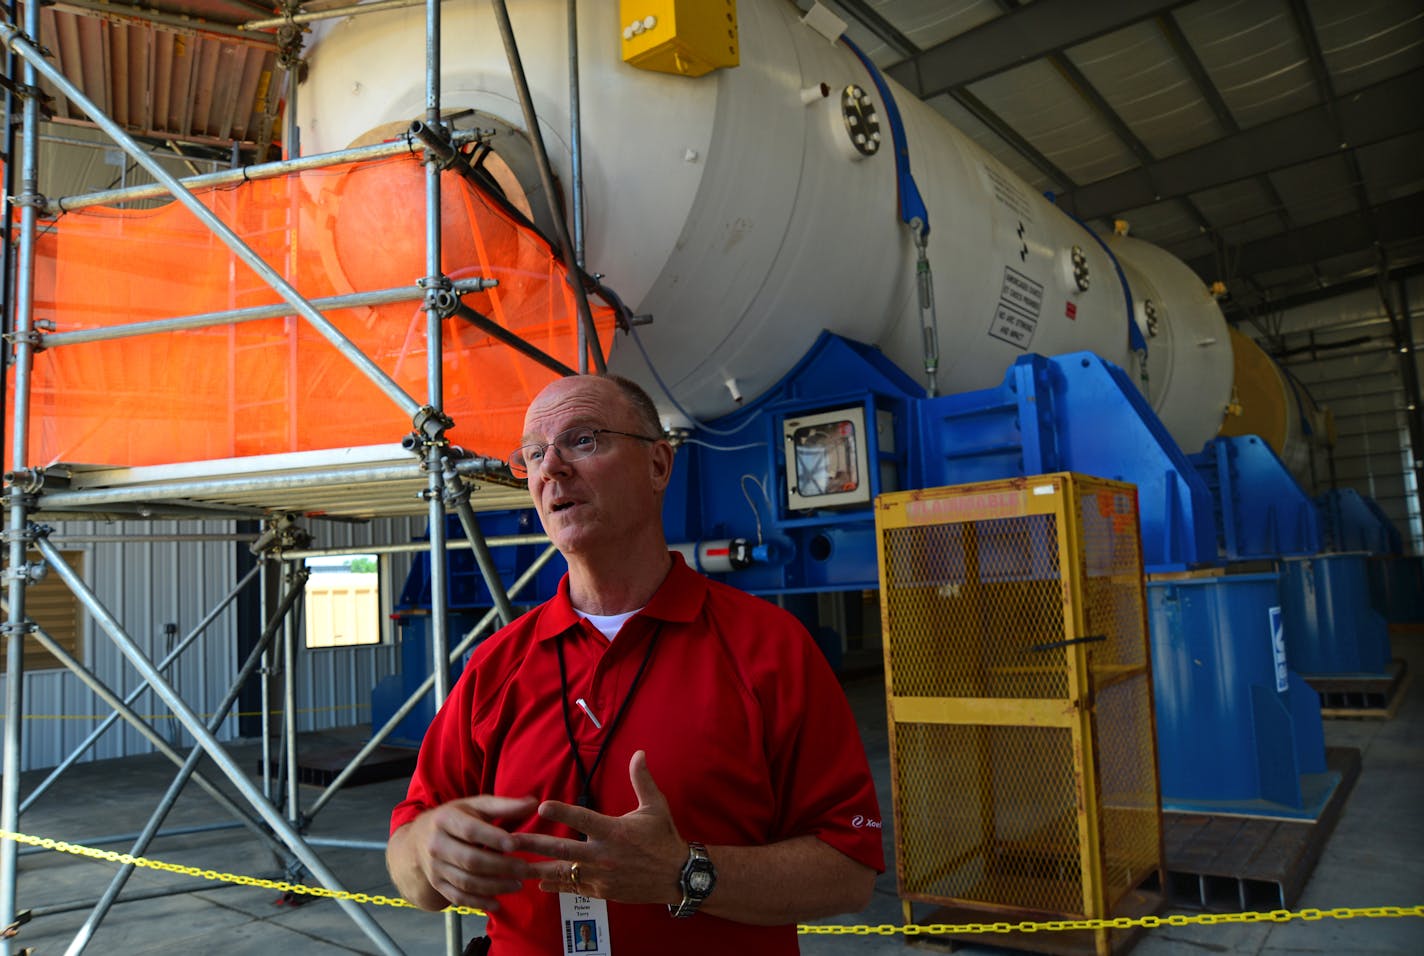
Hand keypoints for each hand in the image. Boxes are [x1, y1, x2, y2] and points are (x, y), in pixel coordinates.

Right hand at [390, 794, 538, 910]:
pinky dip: (478, 903)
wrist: (419, 838)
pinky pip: (458, 898)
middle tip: (525, 869)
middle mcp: (436, 844)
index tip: (515, 844)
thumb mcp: (475, 806)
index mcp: (445, 819)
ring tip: (518, 884)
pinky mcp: (437, 884)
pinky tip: (497, 903)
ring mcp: (434, 867)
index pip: (470, 830)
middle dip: (500, 866)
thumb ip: (504, 805)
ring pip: (465, 881)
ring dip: (494, 886)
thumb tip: (533, 803)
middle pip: (470, 859)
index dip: (493, 838)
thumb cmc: (456, 818)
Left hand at [513, 750, 685, 903]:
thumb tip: (639, 752)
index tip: (541, 807)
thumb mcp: (656, 806)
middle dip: (533, 845)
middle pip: (562, 849)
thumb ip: (642, 780)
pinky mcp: (602, 891)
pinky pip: (574, 889)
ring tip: (513, 866)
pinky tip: (539, 885)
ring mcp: (601, 876)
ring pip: (562, 873)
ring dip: (537, 869)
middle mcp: (604, 854)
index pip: (583, 819)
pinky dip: (555, 887)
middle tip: (508, 841)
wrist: (677, 876)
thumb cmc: (664, 838)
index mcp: (614, 831)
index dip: (562, 813)